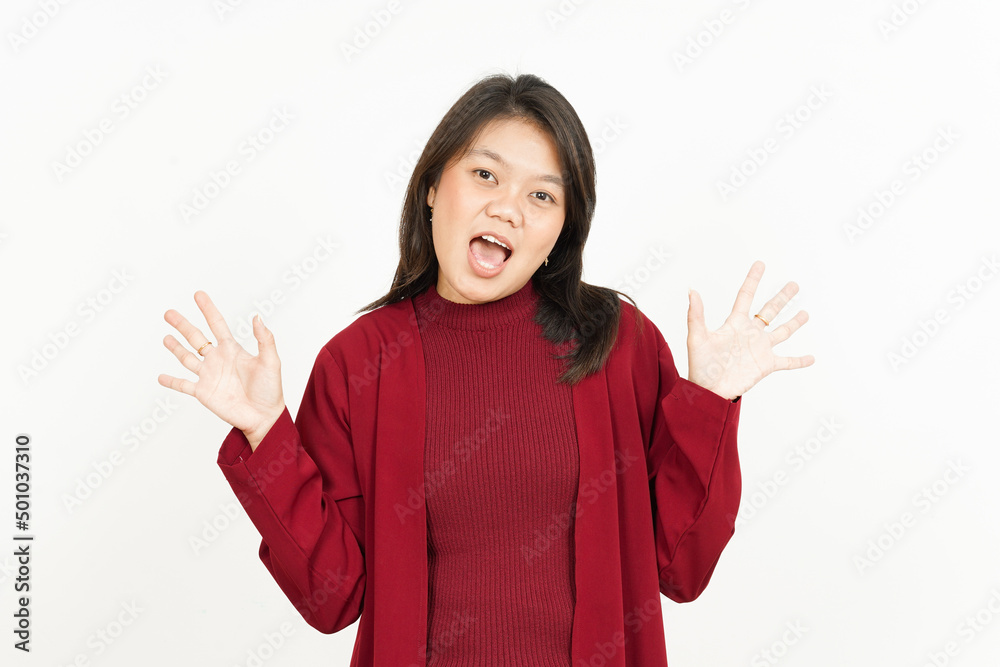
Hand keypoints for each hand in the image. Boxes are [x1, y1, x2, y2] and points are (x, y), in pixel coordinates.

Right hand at [158, 291, 284, 448]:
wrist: (264, 417)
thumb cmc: (271, 389)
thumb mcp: (271, 361)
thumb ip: (265, 339)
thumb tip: (258, 316)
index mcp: (232, 350)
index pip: (217, 324)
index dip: (208, 309)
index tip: (198, 295)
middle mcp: (218, 360)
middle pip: (196, 338)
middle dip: (183, 325)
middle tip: (169, 313)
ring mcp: (209, 376)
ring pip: (187, 358)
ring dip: (175, 348)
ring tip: (166, 337)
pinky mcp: (203, 393)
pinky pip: (183, 385)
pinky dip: (172, 381)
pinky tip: (161, 376)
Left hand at [686, 260, 813, 399]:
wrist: (709, 390)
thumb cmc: (700, 365)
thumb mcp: (697, 337)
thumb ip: (696, 314)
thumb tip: (692, 290)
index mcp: (735, 324)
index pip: (745, 296)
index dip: (753, 280)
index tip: (760, 264)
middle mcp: (750, 333)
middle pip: (769, 311)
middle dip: (782, 297)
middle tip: (794, 284)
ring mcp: (760, 349)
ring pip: (781, 332)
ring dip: (794, 323)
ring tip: (805, 313)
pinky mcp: (766, 365)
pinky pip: (787, 361)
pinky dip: (800, 360)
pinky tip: (812, 357)